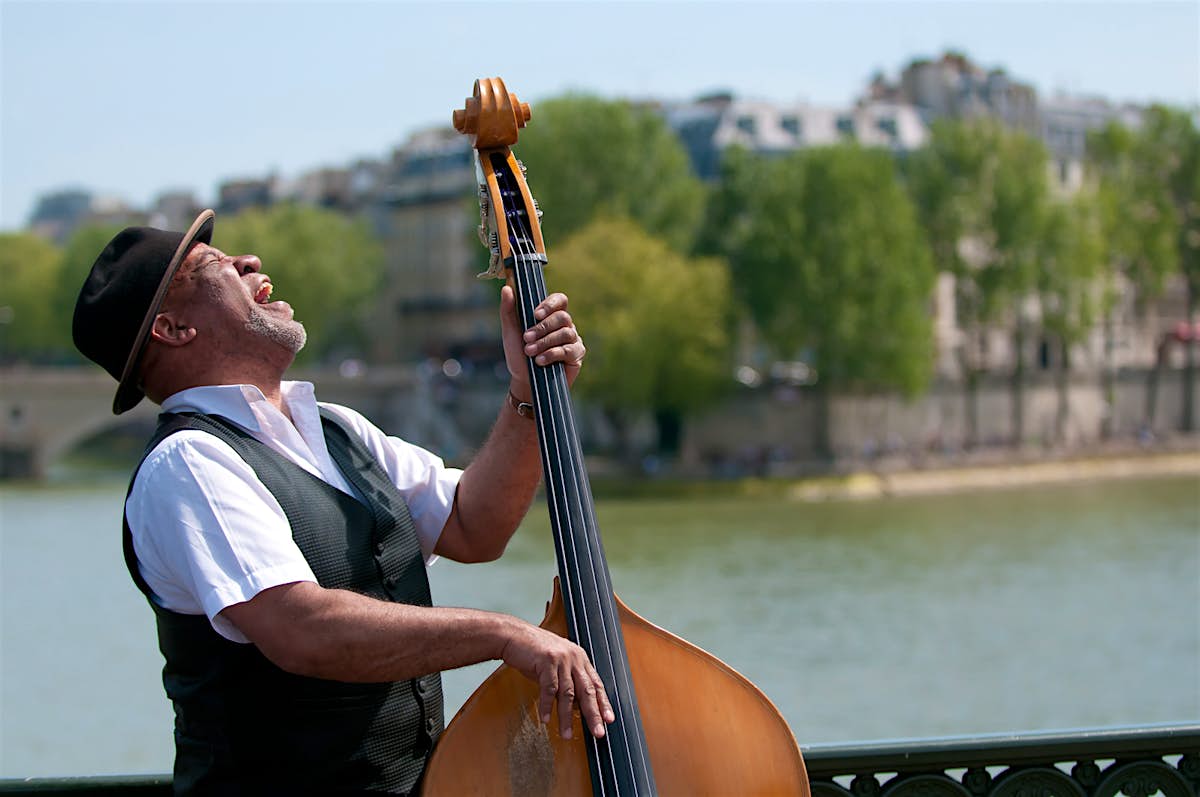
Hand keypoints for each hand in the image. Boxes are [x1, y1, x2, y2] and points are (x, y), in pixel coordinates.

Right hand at [500, 619, 614, 739]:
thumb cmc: (534, 652)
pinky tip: (546, 719)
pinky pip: (549, 689)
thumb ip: (568, 682)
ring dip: (566, 717)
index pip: (596, 684)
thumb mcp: (557, 665)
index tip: (609, 720)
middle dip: (593, 714)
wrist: (514, 635)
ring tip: (566, 734)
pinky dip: (547, 706)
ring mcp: (561, 659)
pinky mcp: (546, 661)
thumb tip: (578, 706)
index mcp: (580, 658)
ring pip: (568, 693)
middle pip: (587, 690)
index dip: (603, 703)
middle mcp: (574, 657)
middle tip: (598, 732)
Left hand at [501, 286, 585, 399]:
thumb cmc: (518, 355)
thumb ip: (508, 310)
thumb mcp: (510, 332)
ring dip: (545, 342)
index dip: (550, 304)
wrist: (525, 382)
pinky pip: (570, 349)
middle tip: (526, 338)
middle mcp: (565, 325)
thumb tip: (506, 288)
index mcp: (551, 316)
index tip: (535, 314)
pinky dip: (553, 354)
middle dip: (542, 328)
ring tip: (530, 352)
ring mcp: (573, 339)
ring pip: (566, 333)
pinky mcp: (577, 355)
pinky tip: (540, 360)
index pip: (559, 300)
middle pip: (562, 317)